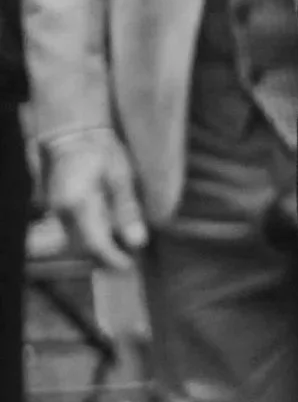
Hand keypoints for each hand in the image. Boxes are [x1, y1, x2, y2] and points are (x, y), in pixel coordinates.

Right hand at [42, 133, 145, 270]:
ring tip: (123, 247)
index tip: (130, 265)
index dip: (113, 257)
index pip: (95, 242)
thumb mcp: (122, 177)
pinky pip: (74, 230)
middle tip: (131, 257)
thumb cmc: (101, 152)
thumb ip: (127, 211)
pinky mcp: (57, 209)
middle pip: (84, 246)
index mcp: (79, 202)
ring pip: (77, 241)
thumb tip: (137, 241)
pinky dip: (92, 235)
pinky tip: (109, 232)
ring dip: (99, 246)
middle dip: (107, 255)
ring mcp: (56, 210)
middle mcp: (62, 210)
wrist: (74, 137)